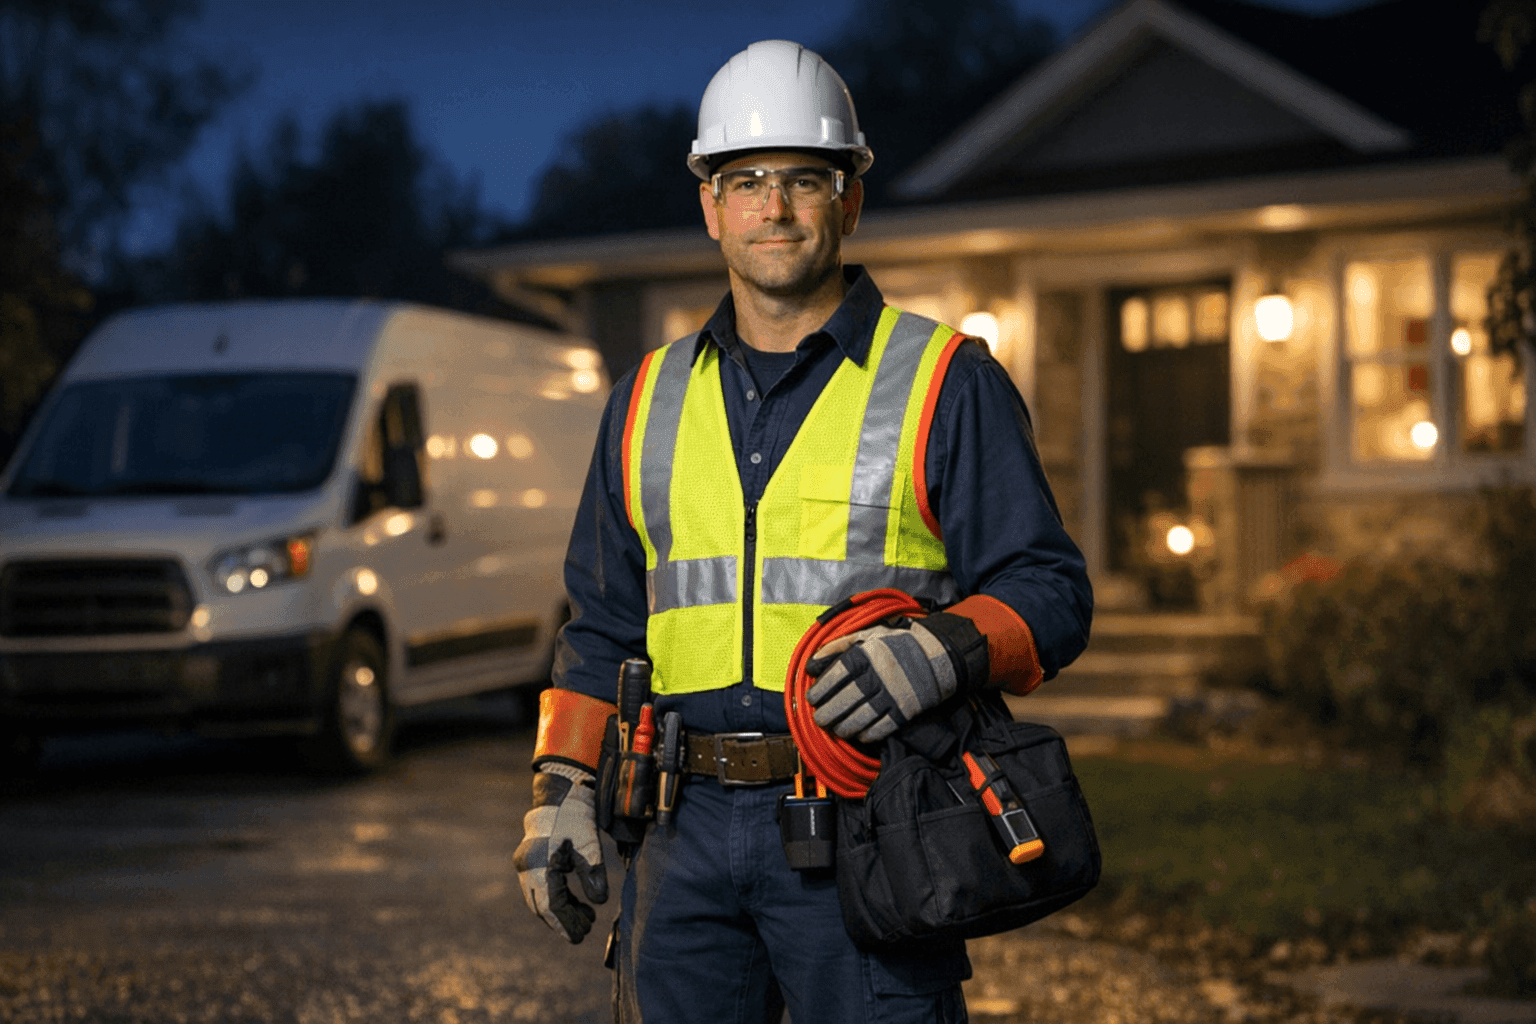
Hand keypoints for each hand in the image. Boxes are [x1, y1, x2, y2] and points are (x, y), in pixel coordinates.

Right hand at [514, 762, 607, 942]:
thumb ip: (593, 874)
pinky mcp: (531, 861)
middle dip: (562, 922)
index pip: (550, 905)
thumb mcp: (590, 845)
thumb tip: (599, 903)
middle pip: (541, 906)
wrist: (562, 794)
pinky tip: (576, 902)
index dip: (565, 924)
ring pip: (540, 898)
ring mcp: (526, 864)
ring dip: (561, 910)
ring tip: (586, 917)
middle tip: (585, 931)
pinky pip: (541, 888)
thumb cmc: (576, 818)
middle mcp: (526, 867)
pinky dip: (557, 897)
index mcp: (538, 865)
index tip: (580, 936)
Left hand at [806, 612, 983, 743]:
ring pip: (861, 718)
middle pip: (845, 700)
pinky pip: (881, 729)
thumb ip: (839, 645)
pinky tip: (858, 735)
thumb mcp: (868, 635)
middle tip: (820, 718)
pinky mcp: (905, 711)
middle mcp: (880, 675)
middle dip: (827, 713)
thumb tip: (812, 663)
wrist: (938, 655)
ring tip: (836, 728)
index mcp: (868, 654)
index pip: (836, 674)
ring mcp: (893, 695)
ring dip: (843, 727)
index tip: (812, 698)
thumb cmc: (897, 645)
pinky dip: (866, 735)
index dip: (821, 689)